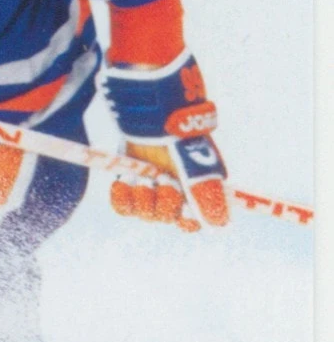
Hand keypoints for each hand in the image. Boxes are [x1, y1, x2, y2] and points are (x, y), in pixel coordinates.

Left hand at [110, 138, 228, 230]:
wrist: (155, 116)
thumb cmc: (182, 139)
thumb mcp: (199, 168)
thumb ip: (210, 195)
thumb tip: (219, 225)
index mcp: (195, 191)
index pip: (192, 221)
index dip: (186, 220)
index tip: (183, 210)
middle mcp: (173, 192)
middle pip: (166, 217)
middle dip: (164, 202)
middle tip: (164, 180)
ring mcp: (151, 188)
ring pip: (144, 212)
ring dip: (143, 197)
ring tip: (143, 178)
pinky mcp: (130, 182)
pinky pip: (123, 205)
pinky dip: (122, 197)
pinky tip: (126, 182)